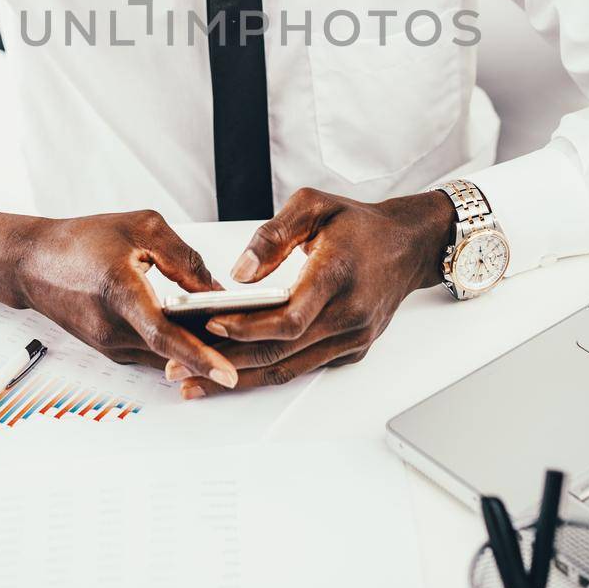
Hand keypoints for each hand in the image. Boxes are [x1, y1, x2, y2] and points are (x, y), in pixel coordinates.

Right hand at [0, 206, 238, 388]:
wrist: (33, 262)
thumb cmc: (82, 240)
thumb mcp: (141, 228)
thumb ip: (183, 257)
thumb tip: (217, 290)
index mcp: (119, 292)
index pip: (165, 334)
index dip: (200, 355)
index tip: (230, 371)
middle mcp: (112, 327)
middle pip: (173, 350)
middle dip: (214, 351)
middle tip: (254, 346)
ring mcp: (109, 344)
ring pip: (164, 356)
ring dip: (197, 350)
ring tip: (237, 338)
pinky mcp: (110, 348)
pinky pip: (152, 352)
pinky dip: (177, 346)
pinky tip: (200, 333)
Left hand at [164, 186, 456, 397]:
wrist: (408, 245)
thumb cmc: (358, 224)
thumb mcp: (314, 205)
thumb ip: (272, 235)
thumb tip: (239, 273)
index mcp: (338, 275)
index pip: (288, 318)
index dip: (246, 328)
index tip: (208, 326)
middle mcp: (349, 315)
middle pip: (281, 352)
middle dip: (226, 363)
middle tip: (179, 368)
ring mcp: (352, 338)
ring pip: (289, 368)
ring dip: (240, 378)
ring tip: (193, 382)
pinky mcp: (351, 350)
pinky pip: (303, 367)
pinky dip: (265, 373)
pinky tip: (233, 373)